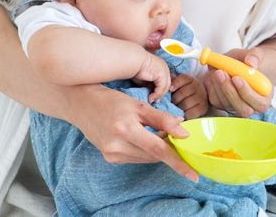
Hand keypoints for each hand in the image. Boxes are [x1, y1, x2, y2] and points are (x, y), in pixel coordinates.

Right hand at [70, 84, 197, 181]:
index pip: (158, 150)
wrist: (82, 105)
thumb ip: (163, 119)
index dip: (178, 162)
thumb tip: (184, 133)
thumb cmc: (111, 100)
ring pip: (146, 158)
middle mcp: (117, 146)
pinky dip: (145, 150)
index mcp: (125, 129)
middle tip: (175, 135)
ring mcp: (112, 155)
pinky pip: (136, 158)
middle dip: (168, 148)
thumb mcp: (139, 105)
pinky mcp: (110, 158)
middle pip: (153, 155)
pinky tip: (143, 137)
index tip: (193, 175)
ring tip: (156, 132)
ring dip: (157, 149)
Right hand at [133, 51, 171, 101]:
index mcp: (161, 67)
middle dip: (161, 93)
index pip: (165, 80)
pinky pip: (162, 88)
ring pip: (165, 87)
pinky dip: (157, 94)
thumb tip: (153, 94)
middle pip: (167, 84)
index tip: (155, 96)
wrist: (133, 61)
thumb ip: (151, 85)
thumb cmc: (136, 69)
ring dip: (159, 95)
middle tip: (155, 100)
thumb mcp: (145, 79)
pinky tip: (150, 97)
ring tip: (152, 100)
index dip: (161, 89)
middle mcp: (165, 68)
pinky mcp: (162, 75)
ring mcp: (164, 70)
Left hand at [171, 74, 208, 118]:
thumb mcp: (179, 86)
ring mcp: (202, 97)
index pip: (183, 78)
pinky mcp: (203, 108)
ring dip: (178, 108)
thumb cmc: (184, 94)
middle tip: (171, 104)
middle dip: (174, 100)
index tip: (170, 90)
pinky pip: (190, 113)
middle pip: (182, 93)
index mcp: (191, 79)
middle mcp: (198, 86)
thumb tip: (167, 80)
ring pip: (185, 104)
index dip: (175, 84)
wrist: (197, 102)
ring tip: (176, 109)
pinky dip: (184, 115)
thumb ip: (172, 82)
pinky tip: (183, 114)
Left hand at [203, 46, 275, 116]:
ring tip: (217, 70)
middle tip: (221, 73)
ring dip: (219, 87)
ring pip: (226, 104)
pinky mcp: (222, 104)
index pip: (259, 103)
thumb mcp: (257, 54)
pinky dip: (212, 87)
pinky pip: (216, 100)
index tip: (236, 78)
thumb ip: (256, 56)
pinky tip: (213, 74)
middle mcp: (251, 107)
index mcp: (265, 97)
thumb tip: (251, 62)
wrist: (243, 64)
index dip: (247, 93)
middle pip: (242, 109)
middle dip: (230, 91)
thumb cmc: (252, 62)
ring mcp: (236, 107)